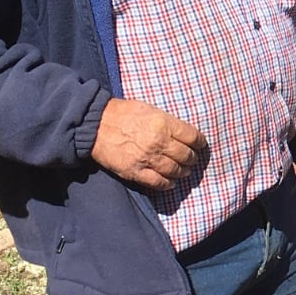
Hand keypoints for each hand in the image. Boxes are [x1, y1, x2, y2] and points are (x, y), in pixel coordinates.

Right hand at [91, 98, 206, 190]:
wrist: (95, 125)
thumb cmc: (123, 113)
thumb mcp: (150, 109)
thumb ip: (167, 122)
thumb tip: (182, 133)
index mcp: (164, 124)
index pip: (193, 137)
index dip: (200, 143)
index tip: (200, 145)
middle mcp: (159, 142)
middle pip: (187, 156)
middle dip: (192, 159)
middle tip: (191, 159)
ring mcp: (148, 159)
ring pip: (175, 171)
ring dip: (182, 172)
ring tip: (183, 171)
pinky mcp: (136, 172)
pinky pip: (158, 183)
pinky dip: (167, 184)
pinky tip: (170, 182)